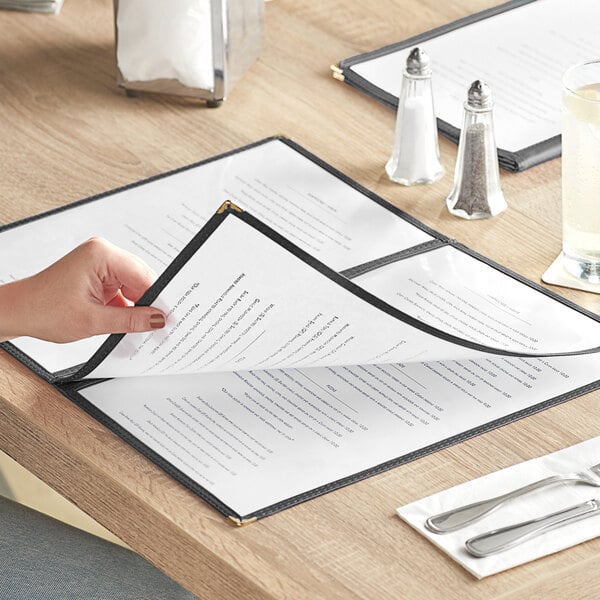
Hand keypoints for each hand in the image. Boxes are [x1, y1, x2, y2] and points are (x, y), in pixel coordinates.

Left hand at [0, 237, 165, 342]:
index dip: (158, 298)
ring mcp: (100, 263)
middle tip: (156, 326)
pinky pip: (123, 288)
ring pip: (133, 285)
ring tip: (134, 324)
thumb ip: (131, 319)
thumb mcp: (93, 320)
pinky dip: (125, 305)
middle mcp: (102, 253)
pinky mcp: (98, 273)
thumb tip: (158, 319)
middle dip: (147, 302)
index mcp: (102, 255)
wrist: (19, 311)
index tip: (168, 318)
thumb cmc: (43, 309)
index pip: (144, 275)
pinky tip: (124, 319)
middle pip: (141, 279)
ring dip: (135, 305)